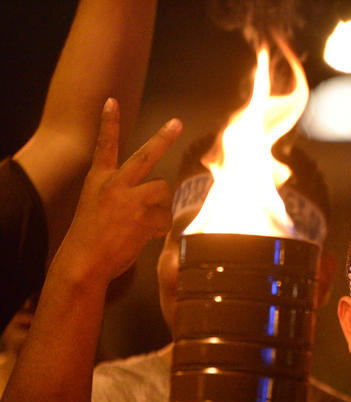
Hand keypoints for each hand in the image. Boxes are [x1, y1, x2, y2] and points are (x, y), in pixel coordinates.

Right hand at [56, 98, 181, 282]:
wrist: (83, 261)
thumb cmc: (91, 238)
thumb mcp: (97, 207)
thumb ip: (122, 196)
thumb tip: (158, 196)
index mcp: (99, 180)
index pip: (104, 146)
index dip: (109, 123)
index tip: (111, 101)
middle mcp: (114, 184)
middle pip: (145, 155)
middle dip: (163, 138)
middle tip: (177, 122)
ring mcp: (129, 199)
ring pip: (163, 190)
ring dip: (161, 207)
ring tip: (142, 223)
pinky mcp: (142, 216)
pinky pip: (165, 217)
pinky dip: (159, 228)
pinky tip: (143, 236)